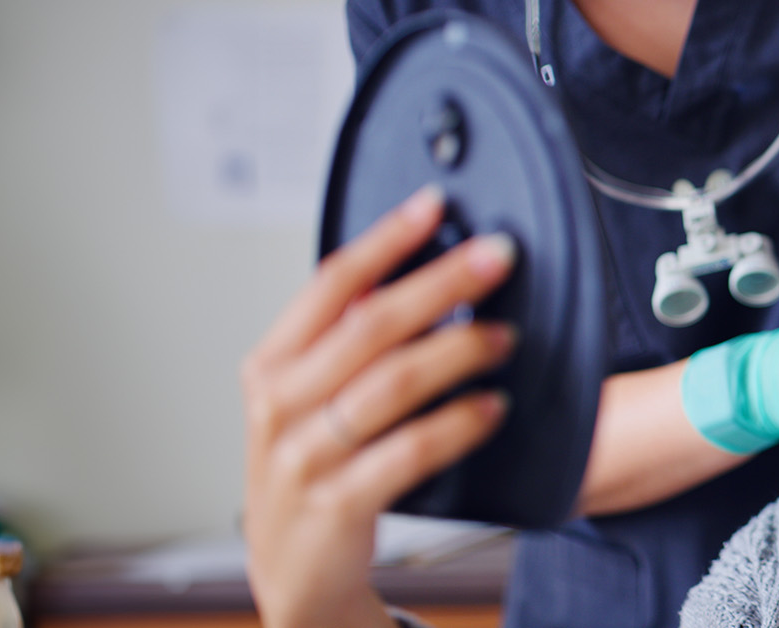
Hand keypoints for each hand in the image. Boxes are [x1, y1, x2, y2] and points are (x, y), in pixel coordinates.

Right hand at [240, 186, 513, 627]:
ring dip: (457, 351)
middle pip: (370, 325)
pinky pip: (408, 451)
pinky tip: (492, 406)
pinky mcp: (338, 503)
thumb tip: (409, 276)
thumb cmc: (314, 472)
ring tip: (505, 336)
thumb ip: (346, 343)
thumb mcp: (309, 399)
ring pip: (391, 384)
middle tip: (497, 257)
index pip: (331, 284)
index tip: (433, 204)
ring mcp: (305, 455)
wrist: (295, 573)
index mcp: (272, 364)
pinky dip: (456, 424)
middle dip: (441, 282)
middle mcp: (281, 403)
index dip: (386, 239)